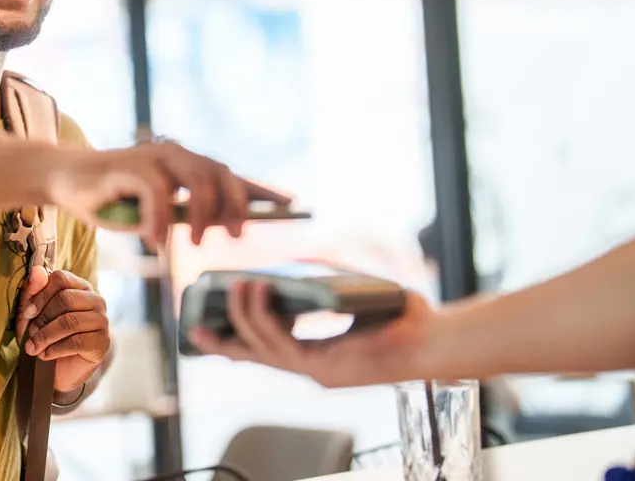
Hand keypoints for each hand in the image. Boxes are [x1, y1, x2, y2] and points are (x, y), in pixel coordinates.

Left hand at [16, 267, 109, 392]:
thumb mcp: (33, 314)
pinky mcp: (102, 342)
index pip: (61, 278)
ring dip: (45, 336)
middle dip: (42, 318)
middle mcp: (96, 300)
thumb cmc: (46, 336)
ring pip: (70, 321)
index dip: (40, 295)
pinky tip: (45, 355)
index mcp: (80, 287)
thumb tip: (36, 270)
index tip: (27, 313)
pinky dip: (55, 349)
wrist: (58, 371)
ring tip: (33, 348)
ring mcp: (102, 321)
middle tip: (30, 334)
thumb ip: (33, 292)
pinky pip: (76, 342)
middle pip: (66, 298)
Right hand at [47, 141, 292, 246]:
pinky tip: (155, 243)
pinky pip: (158, 193)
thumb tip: (218, 228)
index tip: (292, 203)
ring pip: (197, 181)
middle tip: (232, 237)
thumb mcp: (156, 213)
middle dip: (235, 206)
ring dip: (201, 215)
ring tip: (194, 243)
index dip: (262, 190)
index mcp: (186, 166)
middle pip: (222, 175)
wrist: (68, 181)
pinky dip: (159, 220)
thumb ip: (184, 217)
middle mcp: (176, 155)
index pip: (232, 175)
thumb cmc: (114, 200)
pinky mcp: (131, 165)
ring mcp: (155, 157)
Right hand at [189, 280, 436, 387]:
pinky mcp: (326, 368)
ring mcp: (317, 371)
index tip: (203, 330)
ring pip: (263, 348)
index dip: (232, 343)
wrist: (434, 338)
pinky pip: (283, 345)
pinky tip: (258, 295)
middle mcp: (311, 368)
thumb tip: (297, 263)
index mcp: (316, 356)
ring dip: (244, 317)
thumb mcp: (353, 295)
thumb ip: (324, 281)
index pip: (263, 351)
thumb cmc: (402, 319)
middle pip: (253, 354)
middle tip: (201, 315)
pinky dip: (265, 319)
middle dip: (224, 335)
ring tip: (237, 288)